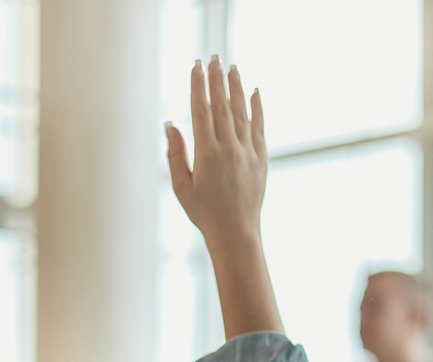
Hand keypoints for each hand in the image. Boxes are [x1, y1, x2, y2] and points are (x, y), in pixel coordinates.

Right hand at [164, 57, 281, 338]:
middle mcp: (229, 148)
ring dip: (236, 87)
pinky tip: (254, 91)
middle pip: (221, 105)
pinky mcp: (261, 158)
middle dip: (216, 79)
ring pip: (241, 111)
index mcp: (206, 154)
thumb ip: (175, 153)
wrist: (236, 233)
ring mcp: (247, 151)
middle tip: (213, 57)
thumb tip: (171, 124)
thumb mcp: (181, 186)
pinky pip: (259, 126)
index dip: (197, 86)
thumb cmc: (203, 213)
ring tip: (231, 67)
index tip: (195, 67)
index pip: (201, 110)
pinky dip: (257, 107)